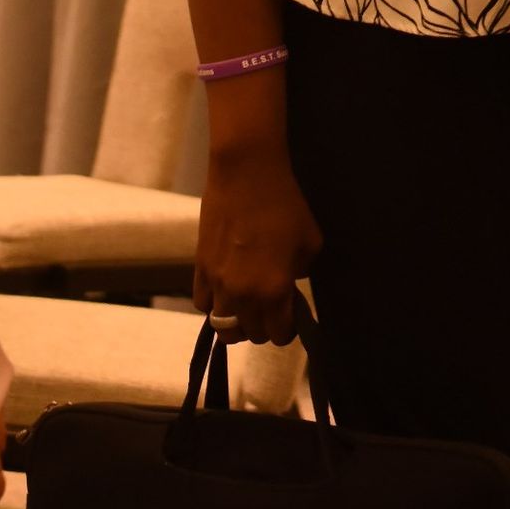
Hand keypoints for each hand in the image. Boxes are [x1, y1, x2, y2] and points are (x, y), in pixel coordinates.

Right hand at [195, 136, 321, 344]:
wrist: (247, 173)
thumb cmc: (285, 204)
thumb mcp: (310, 242)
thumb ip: (301, 273)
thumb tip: (289, 283)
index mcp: (273, 292)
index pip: (278, 335)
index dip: (287, 329)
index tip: (291, 314)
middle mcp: (243, 296)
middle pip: (251, 334)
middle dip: (264, 325)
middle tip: (272, 305)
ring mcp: (217, 284)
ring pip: (222, 327)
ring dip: (236, 321)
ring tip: (246, 303)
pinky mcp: (199, 268)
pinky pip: (201, 303)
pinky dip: (214, 303)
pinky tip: (225, 289)